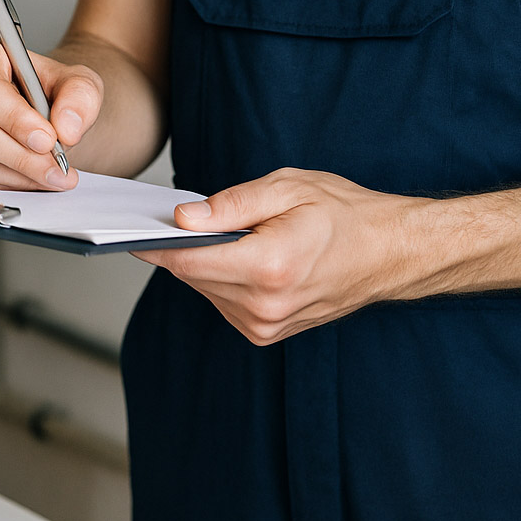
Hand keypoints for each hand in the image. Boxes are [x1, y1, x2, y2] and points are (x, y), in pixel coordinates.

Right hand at [0, 38, 103, 189]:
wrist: (44, 107)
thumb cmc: (52, 88)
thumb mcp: (78, 82)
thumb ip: (79, 97)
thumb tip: (66, 128)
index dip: (14, 119)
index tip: (47, 139)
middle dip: (21, 156)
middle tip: (58, 168)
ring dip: (18, 175)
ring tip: (53, 175)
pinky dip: (7, 184)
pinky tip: (33, 179)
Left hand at [137, 168, 434, 344]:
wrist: (388, 253)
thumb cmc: (343, 213)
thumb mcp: (288, 187)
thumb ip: (231, 204)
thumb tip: (183, 218)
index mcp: (269, 267)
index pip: (188, 261)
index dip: (156, 243)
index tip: (132, 227)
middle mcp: (264, 306)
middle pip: (192, 276)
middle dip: (184, 245)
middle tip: (186, 215)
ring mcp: (265, 325)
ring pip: (205, 289)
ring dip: (206, 262)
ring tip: (231, 233)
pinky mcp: (266, 333)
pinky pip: (223, 301)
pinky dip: (223, 277)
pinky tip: (244, 255)